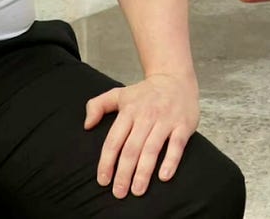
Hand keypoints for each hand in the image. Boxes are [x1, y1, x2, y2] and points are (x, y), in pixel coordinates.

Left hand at [85, 73, 200, 198]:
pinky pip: (176, 145)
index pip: (114, 140)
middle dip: (124, 173)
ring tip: (137, 190)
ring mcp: (165, 120)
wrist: (175, 77)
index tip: (103, 180)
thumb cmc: (145, 93)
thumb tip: (87, 125)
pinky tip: (163, 177)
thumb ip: (97, 106)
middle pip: (132, 148)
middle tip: (119, 192)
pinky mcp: (183, 124)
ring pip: (152, 149)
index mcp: (128, 111)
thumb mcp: (119, 94)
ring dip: (144, 172)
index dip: (107, 162)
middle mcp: (146, 115)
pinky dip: (170, 161)